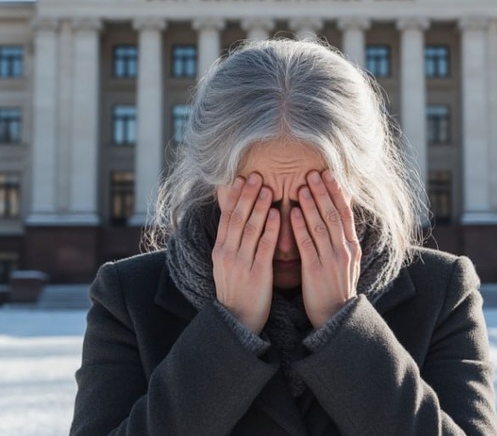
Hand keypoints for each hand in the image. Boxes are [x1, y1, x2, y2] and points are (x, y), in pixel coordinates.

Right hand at [212, 173, 278, 333]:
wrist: (237, 321)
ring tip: (267, 188)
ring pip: (250, 229)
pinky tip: (276, 214)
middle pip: (237, 218)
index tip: (239, 178)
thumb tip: (238, 221)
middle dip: (246, 195)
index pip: (226, 217)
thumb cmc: (236, 291)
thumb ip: (232, 244)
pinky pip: (264, 247)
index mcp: (220, 250)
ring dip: (259, 206)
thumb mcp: (227, 265)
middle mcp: (228, 253)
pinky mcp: (257, 273)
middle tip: (255, 175)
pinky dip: (270, 229)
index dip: (233, 197)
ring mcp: (241, 263)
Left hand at [292, 170, 361, 329]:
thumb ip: (341, 239)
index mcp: (352, 246)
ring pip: (320, 226)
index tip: (329, 174)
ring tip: (301, 187)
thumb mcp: (346, 261)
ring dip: (311, 204)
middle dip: (323, 192)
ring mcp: (331, 260)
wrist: (335, 316)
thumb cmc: (336, 287)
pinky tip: (292, 212)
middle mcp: (344, 250)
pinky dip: (300, 226)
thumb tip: (335, 216)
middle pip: (333, 215)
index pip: (345, 213)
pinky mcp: (315, 270)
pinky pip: (307, 244)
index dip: (336, 192)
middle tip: (313, 173)